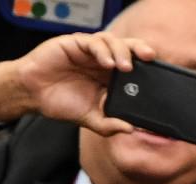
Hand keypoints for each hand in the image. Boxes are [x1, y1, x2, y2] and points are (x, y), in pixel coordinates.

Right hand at [14, 32, 155, 134]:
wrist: (33, 96)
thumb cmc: (64, 103)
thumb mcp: (91, 120)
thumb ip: (111, 125)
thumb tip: (132, 130)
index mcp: (113, 77)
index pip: (136, 66)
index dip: (148, 66)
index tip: (161, 73)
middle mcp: (104, 61)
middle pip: (129, 48)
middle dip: (141, 49)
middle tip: (150, 57)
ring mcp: (90, 51)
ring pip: (113, 41)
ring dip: (122, 51)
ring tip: (125, 67)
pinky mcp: (74, 44)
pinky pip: (92, 42)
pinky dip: (102, 50)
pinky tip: (106, 62)